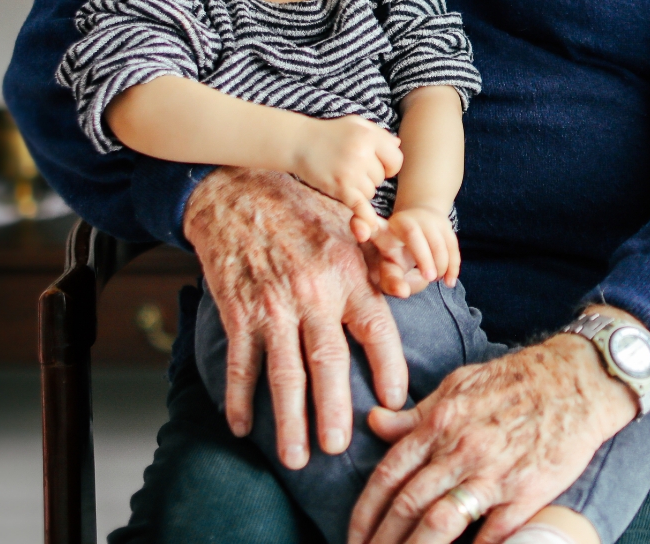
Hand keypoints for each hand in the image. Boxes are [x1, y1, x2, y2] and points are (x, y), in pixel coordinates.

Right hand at [183, 168, 408, 466]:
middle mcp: (313, 291)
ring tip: (297, 458)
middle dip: (333, 411)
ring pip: (284, 373)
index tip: (395, 403)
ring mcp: (272, 304)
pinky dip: (238, 398)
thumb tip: (411, 285)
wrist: (240, 191)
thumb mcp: (348, 227)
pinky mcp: (238, 310)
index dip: (389, 368)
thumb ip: (379, 260)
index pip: (376, 329)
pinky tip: (243, 427)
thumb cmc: (302, 211)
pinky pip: (240, 363)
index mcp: (346, 272)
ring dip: (289, 420)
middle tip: (338, 449)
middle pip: (328, 363)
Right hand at [292, 114, 401, 224]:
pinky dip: (365, 217)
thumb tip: (398, 145)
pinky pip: (360, 206)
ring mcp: (351, 171)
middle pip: (381, 178)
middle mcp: (363, 153)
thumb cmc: (329, 133)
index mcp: (369, 136)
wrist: (298, 142)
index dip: (389, 165)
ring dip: (360, 190)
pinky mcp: (340, 188)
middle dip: (370, 176)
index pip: (396, 160)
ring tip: (343, 176)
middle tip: (351, 167)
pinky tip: (369, 224)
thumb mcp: (355, 124)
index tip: (378, 165)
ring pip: (370, 192)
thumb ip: (379, 134)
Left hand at [347, 331, 636, 543]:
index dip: (366, 511)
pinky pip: (492, 535)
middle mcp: (461, 449)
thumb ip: (416, 413)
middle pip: (409, 505)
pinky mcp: (527, 494)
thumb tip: (375, 422)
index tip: (353, 536)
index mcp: (441, 421)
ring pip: (441, 524)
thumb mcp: (458, 385)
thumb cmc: (514, 380)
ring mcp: (494, 473)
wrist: (575, 379)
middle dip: (383, 541)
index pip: (390, 473)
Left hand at [353, 207, 459, 297]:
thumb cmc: (398, 251)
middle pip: (412, 234)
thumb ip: (390, 280)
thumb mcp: (389, 263)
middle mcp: (403, 221)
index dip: (361, 226)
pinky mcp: (443, 223)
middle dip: (422, 256)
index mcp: (383, 231)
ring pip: (435, 240)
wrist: (420, 221)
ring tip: (436, 279)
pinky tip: (449, 281)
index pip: (372, 228)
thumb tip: (403, 291)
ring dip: (439, 263)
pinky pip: (451, 244)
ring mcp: (425, 220)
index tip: (362, 235)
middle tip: (428, 278)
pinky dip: (452, 265)